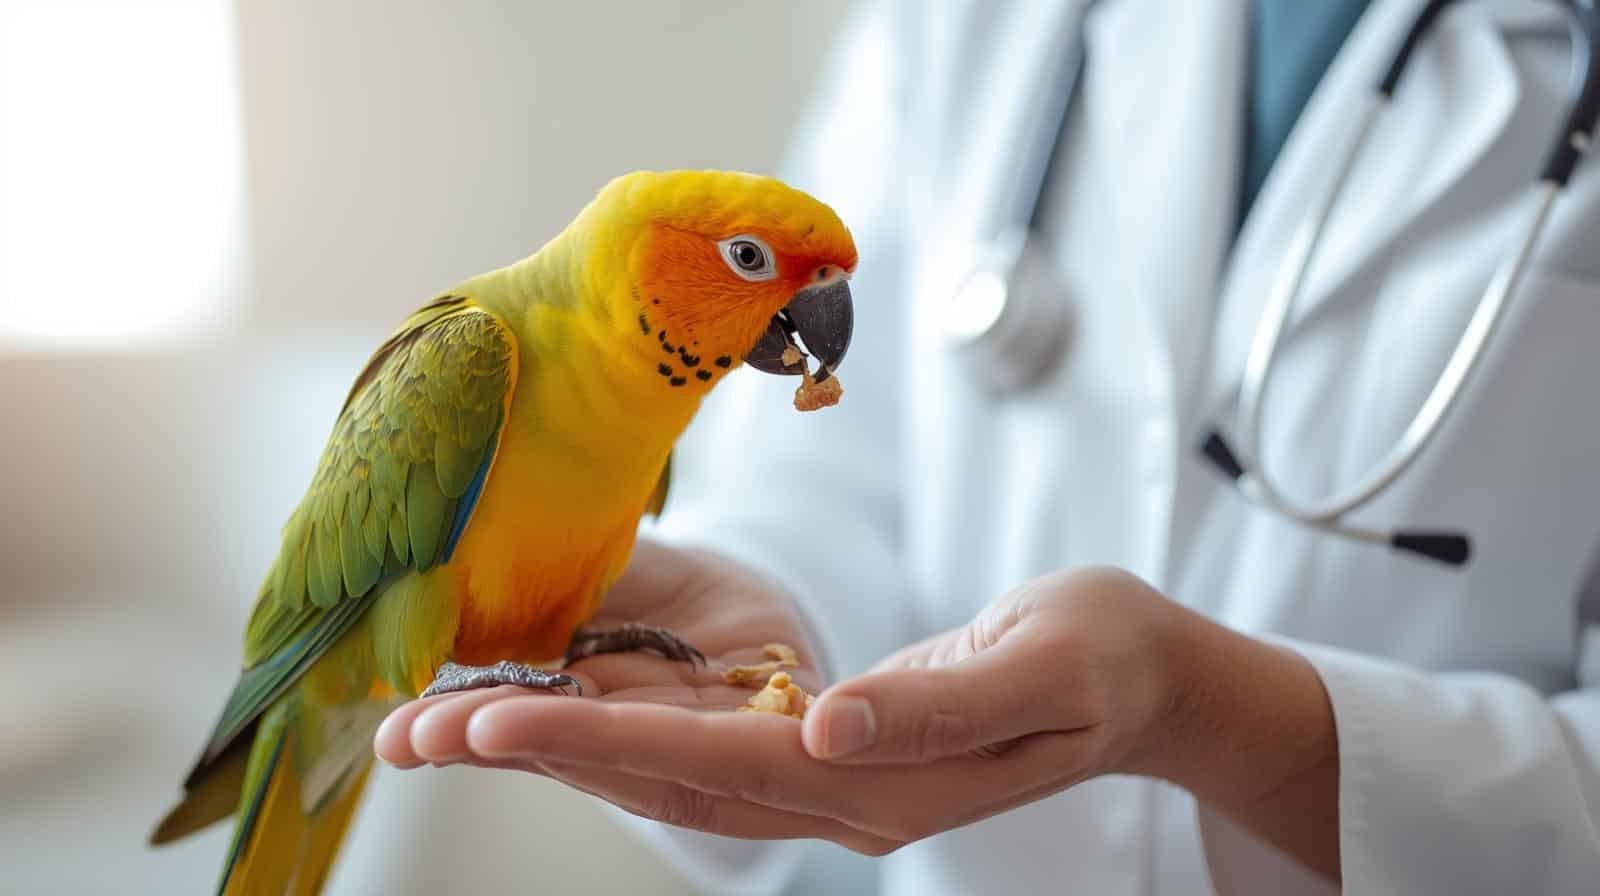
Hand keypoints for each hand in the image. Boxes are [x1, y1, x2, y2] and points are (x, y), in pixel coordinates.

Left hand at [377, 564, 1204, 854]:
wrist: (1145, 679)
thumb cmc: (1104, 656)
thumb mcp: (1044, 663)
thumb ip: (937, 700)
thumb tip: (826, 728)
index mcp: (884, 777)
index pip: (714, 763)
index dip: (599, 745)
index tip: (493, 725)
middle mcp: (841, 798)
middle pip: (668, 782)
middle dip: (544, 757)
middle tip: (425, 732)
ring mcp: (834, 786)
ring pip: (674, 777)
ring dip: (566, 753)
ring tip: (459, 726)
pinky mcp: (831, 757)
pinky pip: (709, 753)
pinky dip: (627, 736)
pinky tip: (566, 715)